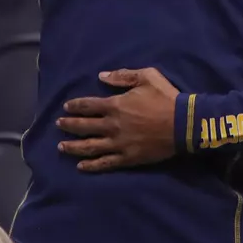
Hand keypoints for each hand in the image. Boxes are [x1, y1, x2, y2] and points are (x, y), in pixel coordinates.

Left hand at [57, 68, 179, 171]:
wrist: (183, 124)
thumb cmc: (166, 98)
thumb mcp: (147, 77)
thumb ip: (123, 76)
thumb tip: (101, 77)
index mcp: (115, 105)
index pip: (88, 105)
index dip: (75, 106)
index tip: (66, 107)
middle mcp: (112, 125)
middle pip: (84, 126)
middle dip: (69, 125)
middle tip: (59, 125)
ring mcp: (118, 144)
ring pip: (90, 147)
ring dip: (73, 147)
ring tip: (61, 147)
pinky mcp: (127, 158)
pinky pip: (105, 163)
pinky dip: (91, 165)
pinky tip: (81, 166)